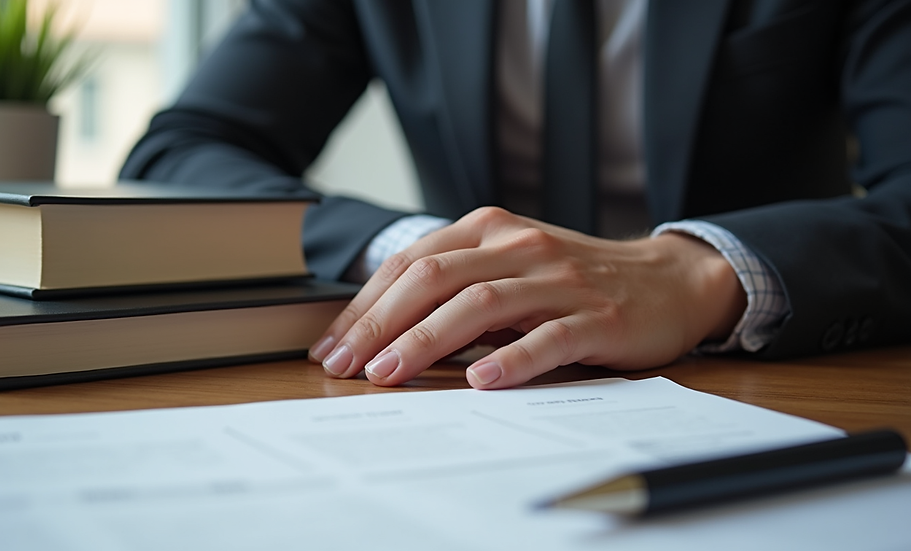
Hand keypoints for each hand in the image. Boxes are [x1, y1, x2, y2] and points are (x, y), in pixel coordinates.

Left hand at [308, 207, 746, 388]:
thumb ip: (456, 285)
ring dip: (427, 339)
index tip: (333, 345)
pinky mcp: (598, 315)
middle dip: (380, 323)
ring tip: (389, 372)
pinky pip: (549, 337)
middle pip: (434, 278)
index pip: (411, 262)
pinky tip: (482, 381)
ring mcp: (559, 279)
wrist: (667, 279)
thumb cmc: (573, 279)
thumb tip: (382, 331)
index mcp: (489, 229)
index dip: (365, 305)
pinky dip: (513, 359)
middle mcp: (518, 245)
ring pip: (481, 304)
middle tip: (344, 364)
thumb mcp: (509, 266)